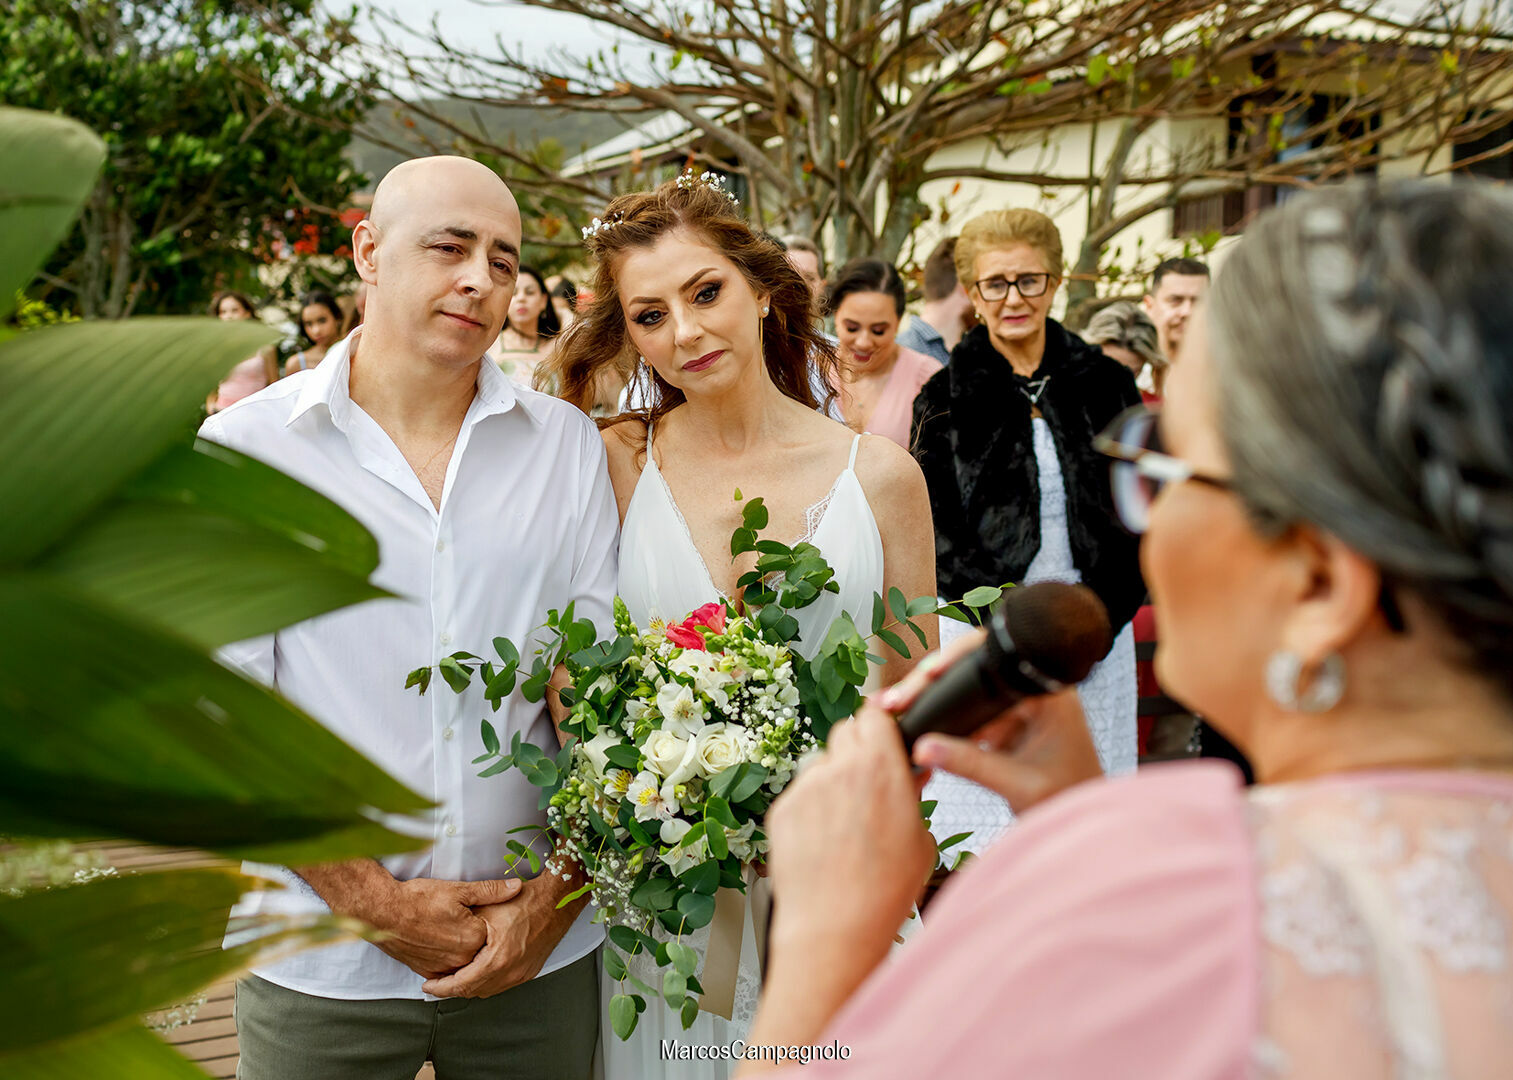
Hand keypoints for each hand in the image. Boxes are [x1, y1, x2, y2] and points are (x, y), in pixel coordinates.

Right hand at [367, 876, 520, 979]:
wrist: (383, 912)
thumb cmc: (418, 899)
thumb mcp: (458, 890)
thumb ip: (491, 891)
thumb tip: (516, 887)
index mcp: (474, 937)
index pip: (496, 934)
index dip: (494, 922)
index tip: (491, 914)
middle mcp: (461, 958)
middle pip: (481, 951)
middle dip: (481, 940)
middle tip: (470, 923)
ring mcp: (443, 968)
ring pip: (464, 963)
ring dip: (466, 952)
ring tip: (457, 933)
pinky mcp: (427, 972)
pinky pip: (446, 971)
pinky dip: (449, 962)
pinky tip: (445, 946)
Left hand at [421, 874, 576, 997]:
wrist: (556, 901)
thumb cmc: (525, 901)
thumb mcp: (487, 911)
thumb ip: (464, 930)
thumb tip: (442, 941)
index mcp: (498, 959)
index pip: (462, 984)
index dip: (441, 987)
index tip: (428, 987)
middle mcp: (512, 972)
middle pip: (474, 992)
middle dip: (453, 989)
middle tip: (437, 984)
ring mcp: (522, 974)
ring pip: (488, 990)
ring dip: (470, 987)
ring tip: (454, 978)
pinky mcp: (529, 971)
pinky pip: (502, 984)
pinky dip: (486, 982)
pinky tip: (478, 972)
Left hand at [765, 707, 933, 965]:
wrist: (834, 928)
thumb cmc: (883, 891)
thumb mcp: (921, 839)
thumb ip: (913, 796)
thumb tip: (912, 776)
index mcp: (881, 767)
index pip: (874, 714)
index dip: (881, 724)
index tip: (885, 736)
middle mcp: (840, 768)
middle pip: (844, 730)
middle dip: (858, 748)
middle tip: (869, 779)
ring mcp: (806, 787)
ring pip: (820, 763)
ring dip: (833, 779)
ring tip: (846, 822)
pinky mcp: (781, 808)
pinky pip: (800, 793)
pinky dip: (811, 807)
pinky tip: (824, 841)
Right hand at [876, 629, 1103, 813]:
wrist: (1083, 828)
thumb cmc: (1071, 802)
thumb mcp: (1018, 784)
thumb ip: (970, 765)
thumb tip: (923, 749)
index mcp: (1049, 695)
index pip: (998, 658)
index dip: (958, 658)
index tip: (928, 672)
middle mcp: (1033, 695)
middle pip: (974, 672)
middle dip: (932, 683)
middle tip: (898, 698)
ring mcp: (1017, 711)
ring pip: (966, 694)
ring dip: (933, 701)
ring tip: (899, 708)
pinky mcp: (1005, 729)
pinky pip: (967, 717)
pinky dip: (942, 724)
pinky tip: (916, 725)